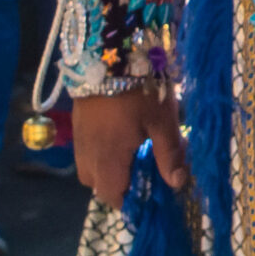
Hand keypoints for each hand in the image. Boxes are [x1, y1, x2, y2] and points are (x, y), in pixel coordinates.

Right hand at [74, 85, 187, 207]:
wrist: (108, 55)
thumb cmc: (139, 90)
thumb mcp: (162, 121)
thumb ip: (169, 154)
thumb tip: (177, 184)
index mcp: (108, 160)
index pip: (113, 196)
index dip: (132, 200)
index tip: (152, 189)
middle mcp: (88, 156)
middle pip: (100, 185)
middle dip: (122, 183)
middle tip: (147, 166)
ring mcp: (79, 140)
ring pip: (91, 169)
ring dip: (110, 167)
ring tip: (134, 149)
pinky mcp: (78, 124)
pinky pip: (87, 151)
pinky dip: (102, 152)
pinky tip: (121, 134)